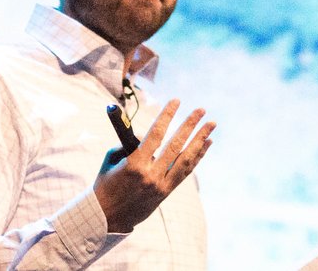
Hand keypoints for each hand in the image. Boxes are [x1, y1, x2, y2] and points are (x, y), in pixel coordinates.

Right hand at [92, 99, 214, 232]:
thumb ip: (129, 143)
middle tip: (201, 110)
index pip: (155, 135)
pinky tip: (207, 143)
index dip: (167, 116)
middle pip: (175, 145)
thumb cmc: (106, 183)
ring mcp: (161, 185)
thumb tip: (147, 133)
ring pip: (186, 159)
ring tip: (211, 124)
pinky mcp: (166, 192)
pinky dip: (198, 156)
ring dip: (200, 139)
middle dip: (190, 125)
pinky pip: (186, 171)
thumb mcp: (111, 159)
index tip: (176, 101)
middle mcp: (151, 175)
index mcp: (134, 165)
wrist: (108, 217)